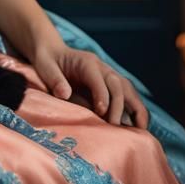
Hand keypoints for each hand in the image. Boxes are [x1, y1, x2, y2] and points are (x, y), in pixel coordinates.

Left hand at [32, 45, 148, 127]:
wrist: (53, 52)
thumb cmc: (48, 61)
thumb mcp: (45, 66)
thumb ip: (54, 79)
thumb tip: (65, 94)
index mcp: (86, 62)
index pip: (99, 78)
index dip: (102, 95)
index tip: (101, 113)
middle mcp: (102, 67)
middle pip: (118, 84)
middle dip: (119, 106)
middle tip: (114, 127)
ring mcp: (109, 75)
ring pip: (128, 89)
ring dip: (136, 108)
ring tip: (139, 130)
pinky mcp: (112, 85)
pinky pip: (128, 95)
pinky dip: (136, 109)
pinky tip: (137, 126)